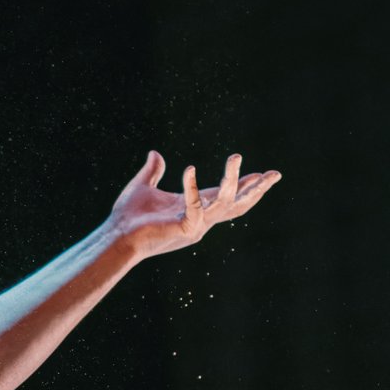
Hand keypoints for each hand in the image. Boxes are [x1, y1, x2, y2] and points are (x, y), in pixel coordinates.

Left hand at [107, 151, 280, 257]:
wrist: (114, 236)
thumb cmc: (127, 217)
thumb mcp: (142, 188)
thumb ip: (152, 171)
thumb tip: (155, 153)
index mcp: (195, 208)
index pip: (226, 196)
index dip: (245, 185)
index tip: (263, 174)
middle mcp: (200, 218)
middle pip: (237, 204)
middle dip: (256, 189)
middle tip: (275, 174)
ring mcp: (195, 225)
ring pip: (224, 203)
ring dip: (233, 180)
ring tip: (236, 156)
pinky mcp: (184, 229)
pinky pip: (194, 206)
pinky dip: (191, 188)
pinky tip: (188, 169)